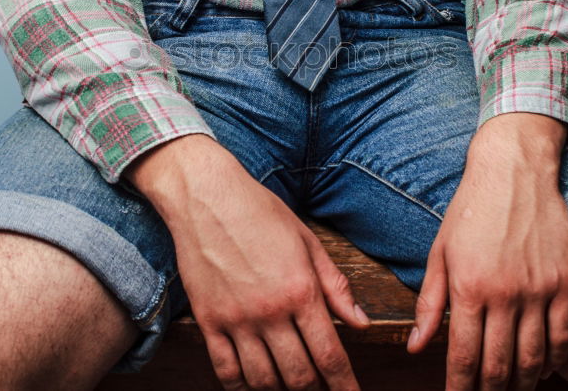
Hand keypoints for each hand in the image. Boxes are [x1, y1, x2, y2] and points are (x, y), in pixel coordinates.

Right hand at [127, 134, 369, 389]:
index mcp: (301, 291)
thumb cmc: (260, 212)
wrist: (206, 195)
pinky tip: (252, 383)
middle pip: (299, 376)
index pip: (330, 355)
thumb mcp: (307, 242)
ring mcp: (236, 319)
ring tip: (289, 384)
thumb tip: (361, 323)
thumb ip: (335, 286)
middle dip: (315, 389)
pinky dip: (241, 386)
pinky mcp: (208, 320)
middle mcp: (270, 311)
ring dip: (280, 389)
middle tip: (320, 387)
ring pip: (263, 380)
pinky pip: (225, 370)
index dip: (344, 385)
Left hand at [407, 113, 567, 390]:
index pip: (463, 356)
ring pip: (533, 358)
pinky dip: (554, 361)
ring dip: (522, 384)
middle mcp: (504, 294)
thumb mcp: (440, 252)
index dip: (460, 387)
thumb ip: (430, 303)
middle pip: (499, 365)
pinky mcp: (564, 282)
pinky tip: (543, 369)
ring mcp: (538, 290)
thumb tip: (417, 346)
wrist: (514, 170)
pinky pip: (563, 336)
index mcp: (468, 288)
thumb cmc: (471, 208)